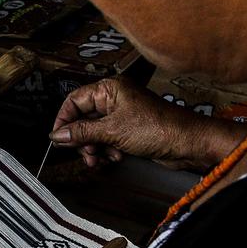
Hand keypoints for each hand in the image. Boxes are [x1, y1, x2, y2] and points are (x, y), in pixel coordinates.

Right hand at [49, 77, 246, 170]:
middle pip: (83, 119)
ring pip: (94, 133)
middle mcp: (114, 99)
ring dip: (95, 148)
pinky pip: (107, 140)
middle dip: (82, 139)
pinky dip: (107, 151)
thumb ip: (82, 132)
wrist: (187, 143)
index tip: (58, 138)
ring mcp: (122, 115)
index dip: (64, 120)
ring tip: (101, 158)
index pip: (75, 100)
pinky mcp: (129, 130)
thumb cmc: (159, 127)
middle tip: (84, 153)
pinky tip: (115, 157)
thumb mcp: (113, 130)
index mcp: (110, 89)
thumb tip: (59, 135)